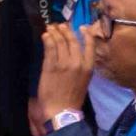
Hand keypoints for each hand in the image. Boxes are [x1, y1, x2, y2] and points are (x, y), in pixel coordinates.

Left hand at [32, 17, 96, 132]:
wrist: (61, 110)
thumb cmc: (72, 97)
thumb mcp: (83, 81)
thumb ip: (80, 66)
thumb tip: (75, 54)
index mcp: (88, 67)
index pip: (89, 45)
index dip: (85, 34)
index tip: (81, 26)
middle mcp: (77, 63)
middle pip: (72, 40)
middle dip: (65, 30)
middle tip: (60, 25)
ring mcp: (64, 64)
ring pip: (59, 42)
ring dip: (54, 33)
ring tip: (51, 28)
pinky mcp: (51, 66)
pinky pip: (49, 49)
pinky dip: (47, 40)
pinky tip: (45, 36)